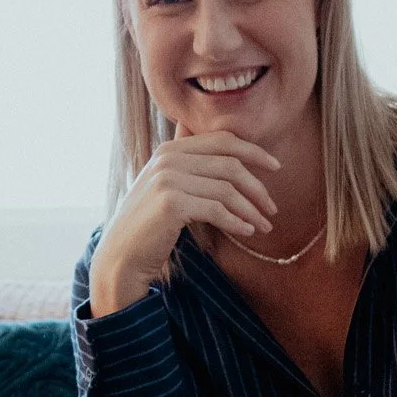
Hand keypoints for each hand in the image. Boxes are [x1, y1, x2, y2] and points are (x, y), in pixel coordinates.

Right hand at [89, 129, 282, 314]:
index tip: (276, 167)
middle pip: (229, 164)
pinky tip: (248, 231)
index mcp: (170, 150)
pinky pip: (217, 209)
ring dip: (251, 209)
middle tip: (272, 208)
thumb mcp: (169, 190)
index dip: (253, 151)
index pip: (222, 140)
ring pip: (227, 189)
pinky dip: (237, 221)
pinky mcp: (171, 203)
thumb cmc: (150, 227)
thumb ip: (193, 171)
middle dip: (257, 186)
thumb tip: (235, 161)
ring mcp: (168, 179)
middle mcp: (168, 158)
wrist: (120, 256)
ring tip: (264, 226)